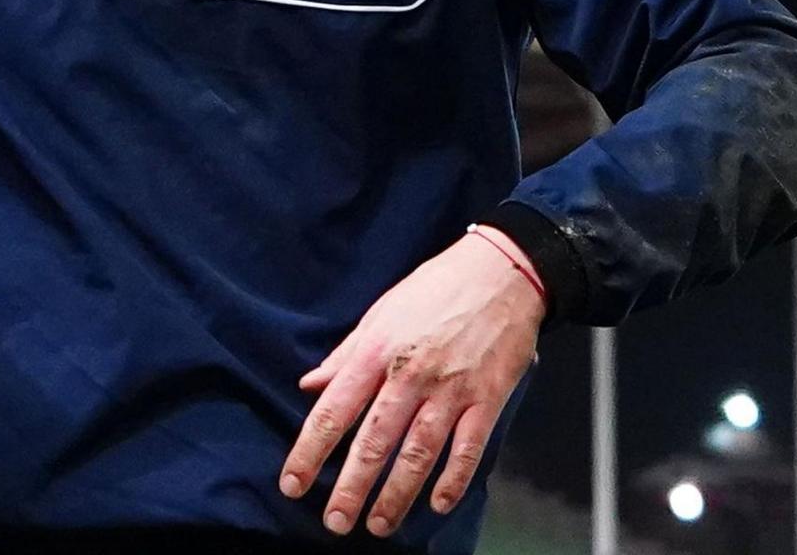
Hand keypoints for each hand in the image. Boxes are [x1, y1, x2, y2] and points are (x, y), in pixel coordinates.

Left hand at [279, 229, 544, 537]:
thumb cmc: (435, 289)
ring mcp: (451, 388)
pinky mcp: (488, 398)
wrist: (502, 270)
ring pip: (418, 453)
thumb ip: (345, 354)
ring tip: (378, 525)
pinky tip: (437, 503)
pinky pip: (467, 448)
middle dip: (351, 487)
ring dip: (396, 495)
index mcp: (377, 351)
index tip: (294, 484)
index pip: (333, 410)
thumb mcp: (380, 312)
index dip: (310, 451)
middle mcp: (410, 374)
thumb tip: (310, 384)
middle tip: (334, 523)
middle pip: (374, 441)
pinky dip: (453, 480)